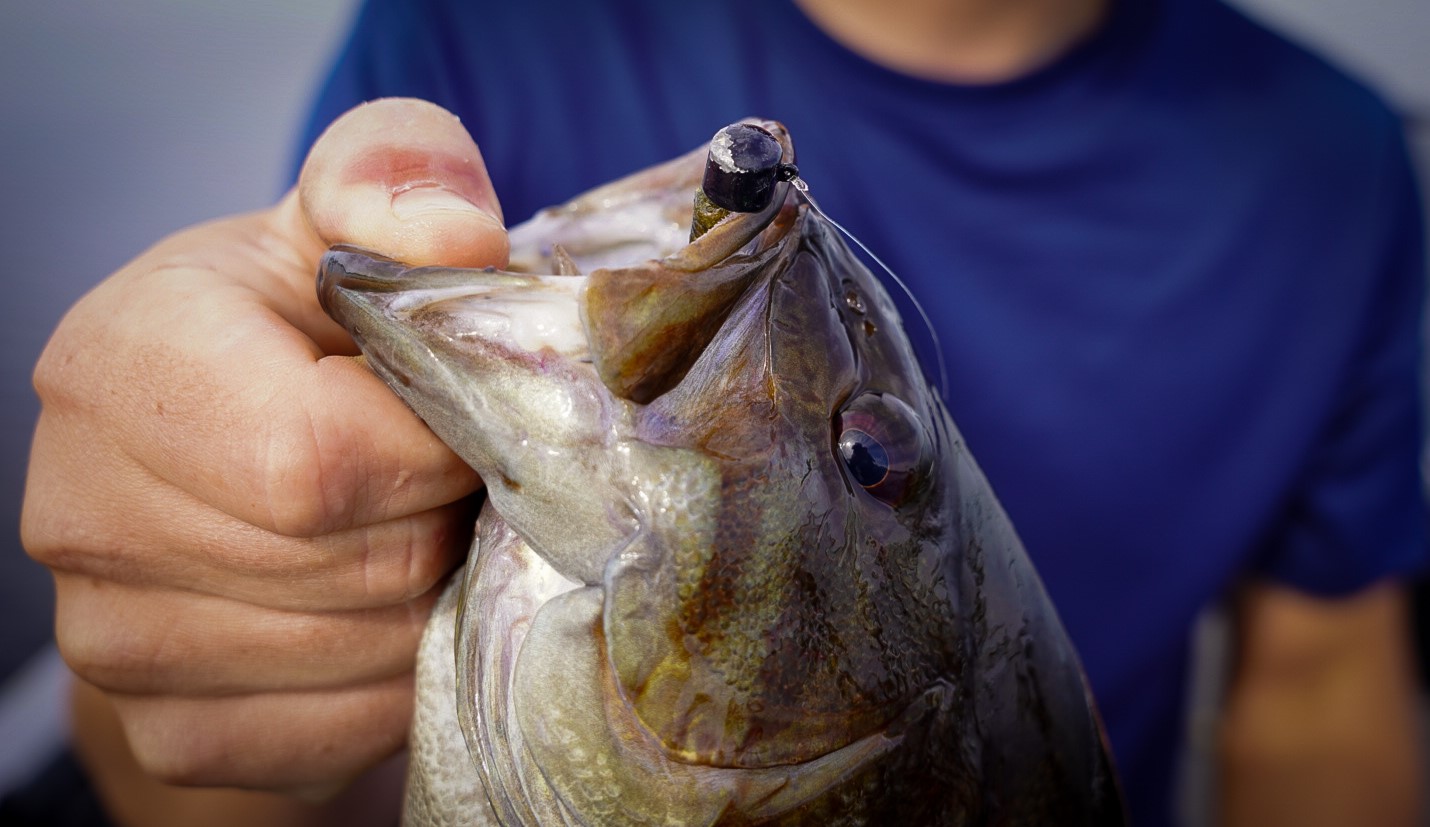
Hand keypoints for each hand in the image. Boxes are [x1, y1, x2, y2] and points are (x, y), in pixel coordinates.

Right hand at [22, 99, 503, 799]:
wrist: (223, 459)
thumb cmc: (296, 330)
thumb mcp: (341, 225)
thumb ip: (400, 182)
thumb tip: (454, 233)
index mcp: (119, 365)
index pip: (316, 461)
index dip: (436, 449)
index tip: (457, 418)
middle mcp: (82, 513)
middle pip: (360, 566)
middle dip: (448, 521)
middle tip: (450, 476)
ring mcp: (112, 642)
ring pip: (368, 655)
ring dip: (436, 595)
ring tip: (417, 526)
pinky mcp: (170, 728)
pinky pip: (344, 729)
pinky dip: (401, 674)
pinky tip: (388, 604)